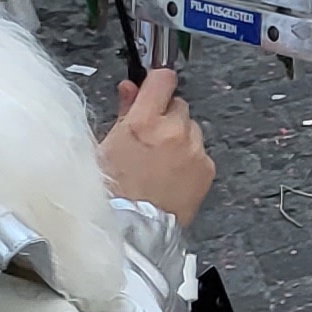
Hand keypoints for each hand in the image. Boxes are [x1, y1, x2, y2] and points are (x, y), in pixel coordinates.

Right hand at [97, 69, 214, 225]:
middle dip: (166, 117)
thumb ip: (123, 112)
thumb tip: (130, 88)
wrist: (129, 232)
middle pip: (178, 105)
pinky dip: (189, 158)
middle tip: (149, 140)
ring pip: (191, 128)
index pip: (163, 79)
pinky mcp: (207, 167)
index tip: (153, 89)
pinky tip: (170, 175)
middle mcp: (174, 131)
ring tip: (158, 163)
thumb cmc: (109, 193)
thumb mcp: (104, 148)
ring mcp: (194, 149)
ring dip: (179, 138)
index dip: (157, 83)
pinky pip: (201, 151)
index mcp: (143, 122)